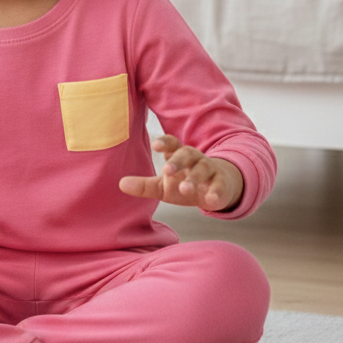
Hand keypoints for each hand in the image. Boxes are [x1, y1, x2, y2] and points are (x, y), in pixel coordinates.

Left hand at [119, 134, 243, 211]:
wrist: (216, 189)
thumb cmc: (184, 184)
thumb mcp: (163, 186)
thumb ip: (144, 185)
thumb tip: (120, 184)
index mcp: (179, 155)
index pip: (172, 144)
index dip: (164, 143)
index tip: (156, 144)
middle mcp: (195, 159)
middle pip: (187, 154)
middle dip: (177, 161)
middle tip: (166, 170)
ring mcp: (210, 171)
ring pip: (203, 169)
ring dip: (194, 177)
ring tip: (185, 188)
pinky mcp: (222, 185)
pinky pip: (220, 186)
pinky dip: (216, 192)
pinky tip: (210, 200)